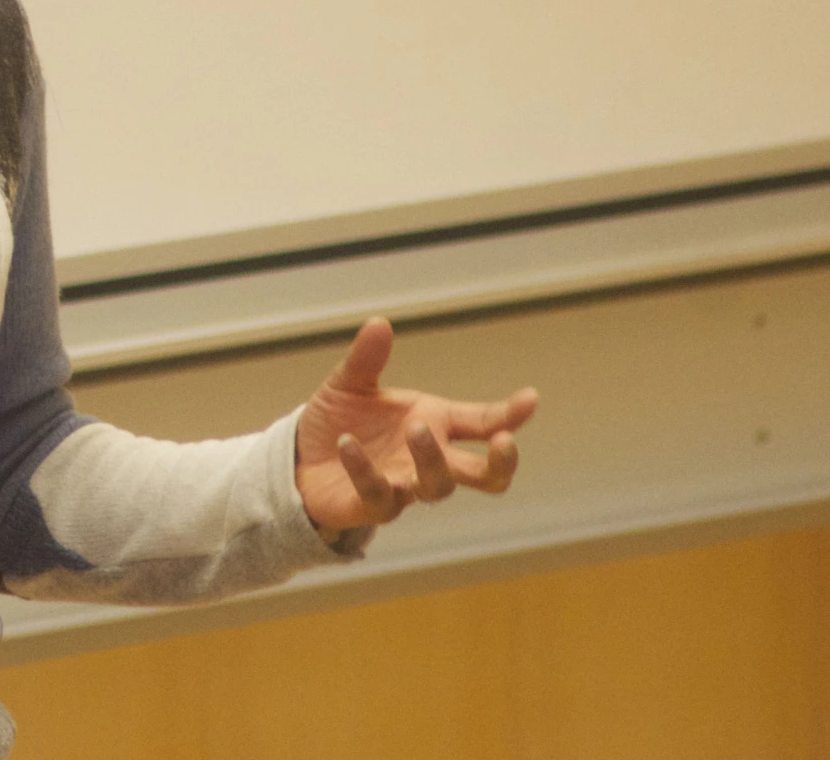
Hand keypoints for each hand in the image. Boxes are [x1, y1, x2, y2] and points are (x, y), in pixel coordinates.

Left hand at [293, 317, 538, 537]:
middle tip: (502, 441)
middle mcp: (427, 459)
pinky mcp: (372, 506)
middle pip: (485, 475)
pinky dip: (365, 470)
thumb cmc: (338, 420)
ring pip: (438, 488)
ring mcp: (404, 486)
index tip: (530, 398)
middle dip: (499, 462)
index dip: (510, 415)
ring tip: (415, 428)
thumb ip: (366, 359)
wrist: (298, 458)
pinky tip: (347, 445)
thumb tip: (378, 323)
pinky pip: (380, 495)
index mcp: (434, 422)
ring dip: (433, 460)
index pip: (483, 421)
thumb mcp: (349, 383)